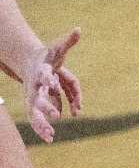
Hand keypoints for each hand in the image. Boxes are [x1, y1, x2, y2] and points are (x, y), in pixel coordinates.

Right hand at [23, 27, 81, 143]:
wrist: (30, 64)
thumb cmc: (47, 57)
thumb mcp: (57, 49)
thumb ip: (68, 41)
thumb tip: (79, 29)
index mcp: (42, 72)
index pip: (46, 76)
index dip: (50, 80)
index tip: (55, 84)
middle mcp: (35, 86)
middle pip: (38, 98)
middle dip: (46, 107)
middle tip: (55, 117)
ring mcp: (33, 96)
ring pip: (36, 112)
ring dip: (42, 124)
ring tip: (51, 137)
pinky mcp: (34, 104)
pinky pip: (37, 117)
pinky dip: (42, 128)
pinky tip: (49, 138)